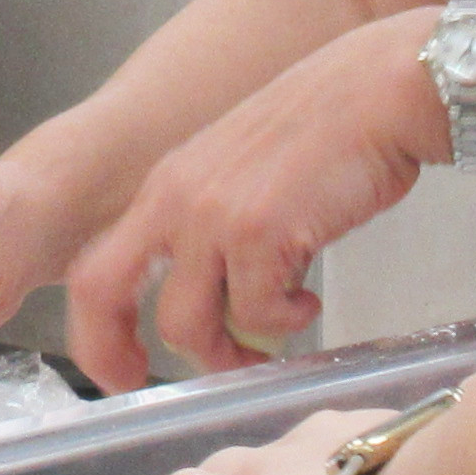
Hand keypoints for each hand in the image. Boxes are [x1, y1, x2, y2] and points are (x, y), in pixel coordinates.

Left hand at [65, 11, 444, 388]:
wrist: (381, 91)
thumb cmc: (329, 132)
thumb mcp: (243, 175)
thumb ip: (218, 231)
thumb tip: (229, 306)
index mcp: (166, 185)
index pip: (95, 265)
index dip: (94, 327)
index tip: (120, 365)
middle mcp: (175, 199)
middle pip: (102, 293)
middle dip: (115, 353)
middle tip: (154, 383)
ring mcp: (212, 215)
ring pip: (184, 324)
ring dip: (226, 353)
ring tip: (265, 347)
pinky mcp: (260, 232)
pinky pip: (257, 315)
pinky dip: (284, 323)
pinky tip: (308, 302)